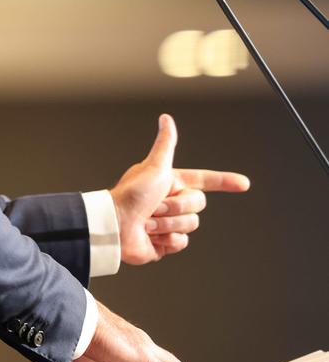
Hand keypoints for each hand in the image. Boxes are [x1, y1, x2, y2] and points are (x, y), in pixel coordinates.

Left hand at [111, 114, 249, 264]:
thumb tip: (166, 118)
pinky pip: (182, 242)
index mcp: (171, 182)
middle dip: (176, 206)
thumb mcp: (153, 167)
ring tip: (147, 221)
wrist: (116, 226)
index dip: (224, 182)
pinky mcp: (166, 243)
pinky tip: (151, 236)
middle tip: (153, 206)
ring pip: (191, 224)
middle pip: (198, 204)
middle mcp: (172, 201)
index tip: (244, 184)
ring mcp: (170, 223)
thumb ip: (165, 144)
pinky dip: (166, 240)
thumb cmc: (131, 194)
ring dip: (168, 223)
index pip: (204, 180)